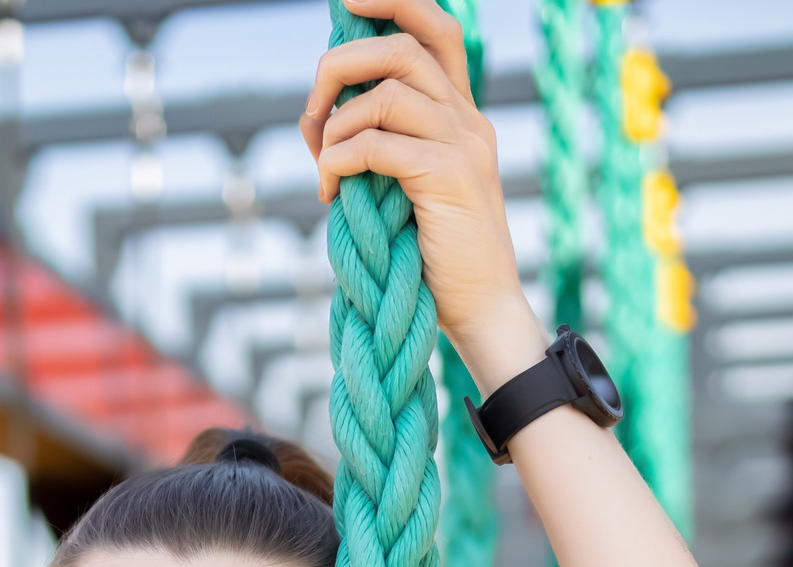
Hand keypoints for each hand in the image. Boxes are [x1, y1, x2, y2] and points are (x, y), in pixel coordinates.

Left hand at [300, 0, 547, 389]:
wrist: (481, 309)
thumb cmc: (435, 257)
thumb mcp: (409, 187)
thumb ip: (383, 144)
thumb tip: (321, 117)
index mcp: (461, 114)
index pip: (436, 30)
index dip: (393, 3)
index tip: (348, 2)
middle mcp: (467, 119)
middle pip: (401, 47)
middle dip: (340, 66)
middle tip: (311, 114)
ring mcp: (463, 145)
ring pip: (385, 91)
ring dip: (336, 124)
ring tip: (322, 164)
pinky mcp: (449, 177)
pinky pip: (378, 145)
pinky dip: (341, 160)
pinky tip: (332, 189)